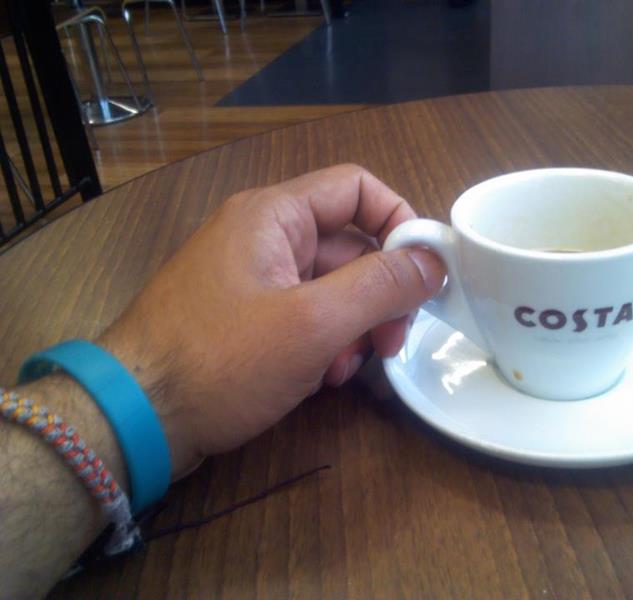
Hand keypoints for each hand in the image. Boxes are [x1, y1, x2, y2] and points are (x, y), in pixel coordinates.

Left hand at [98, 164, 444, 477]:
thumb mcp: (313, 323)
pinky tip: (320, 379)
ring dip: (352, 327)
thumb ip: (381, 286)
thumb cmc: (221, 361)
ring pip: (327, 288)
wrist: (132, 419)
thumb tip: (434, 260)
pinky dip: (321, 343)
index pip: (356, 188)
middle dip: (379, 294)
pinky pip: (300, 316)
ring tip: (347, 369)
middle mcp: (261, 237)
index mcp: (273, 216)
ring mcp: (249, 279)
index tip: (425, 272)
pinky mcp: (242, 318)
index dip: (399, 221)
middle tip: (393, 342)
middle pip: (346, 246)